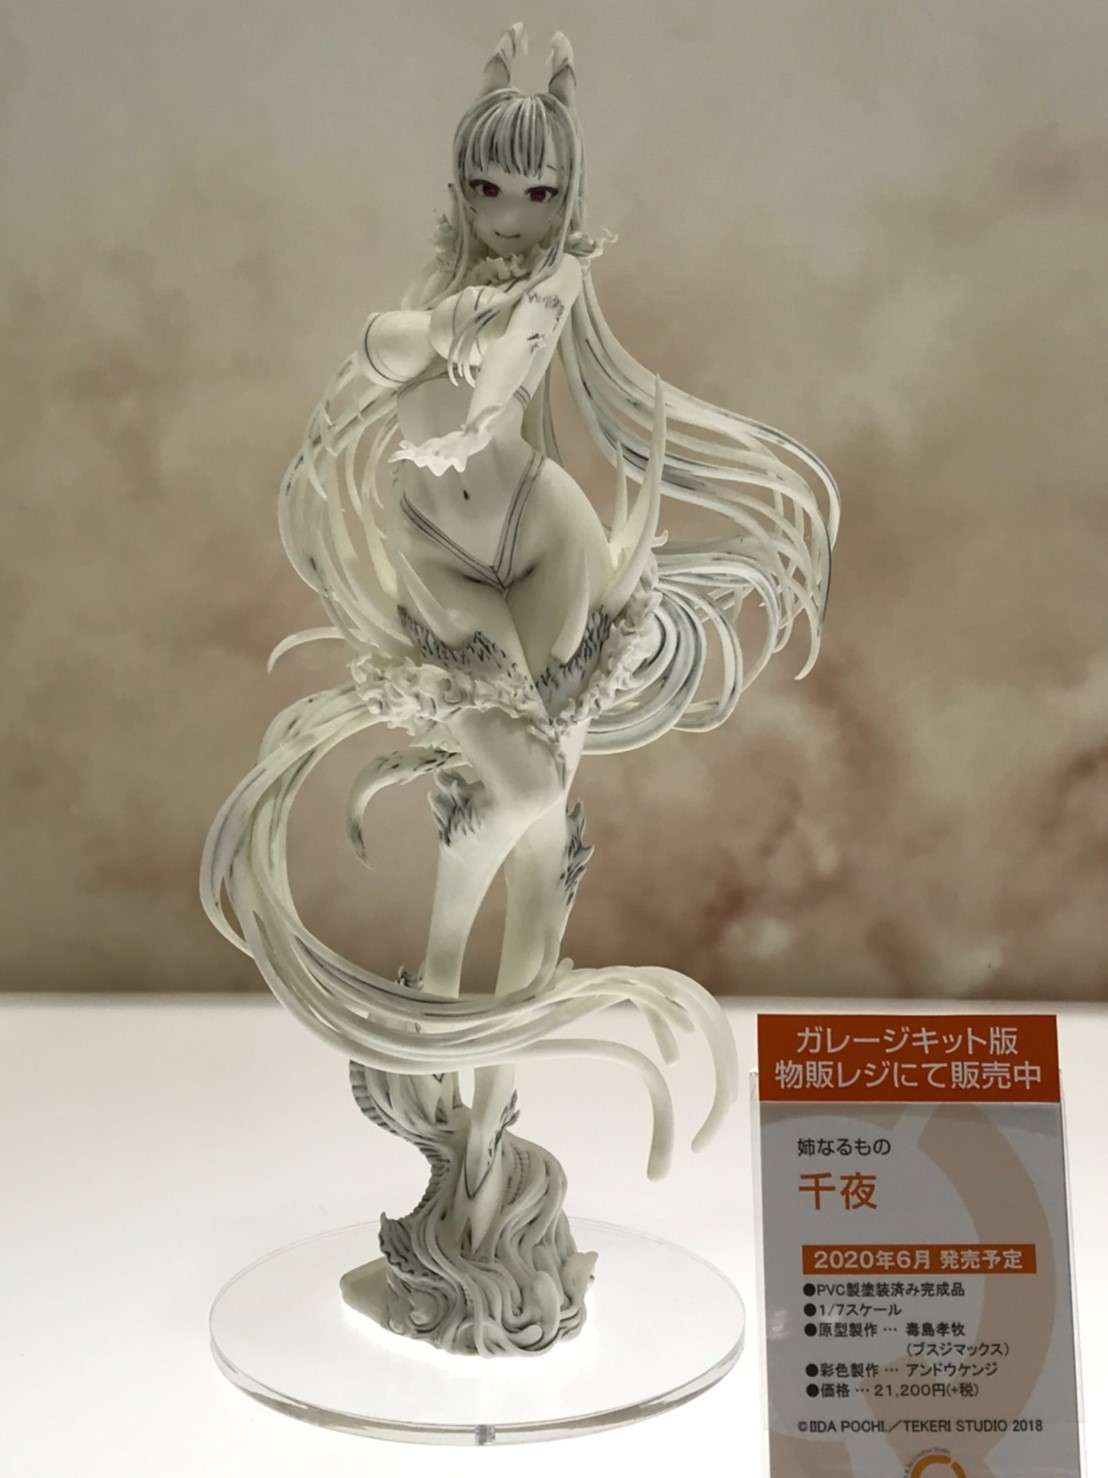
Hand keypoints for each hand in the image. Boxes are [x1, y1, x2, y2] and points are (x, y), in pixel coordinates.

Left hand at [390, 405, 504, 476]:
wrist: (462, 446)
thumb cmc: (472, 436)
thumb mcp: (481, 424)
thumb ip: (490, 415)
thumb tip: (501, 405)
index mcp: (459, 452)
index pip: (460, 459)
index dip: (458, 462)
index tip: (459, 466)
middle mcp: (445, 459)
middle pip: (438, 464)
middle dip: (431, 461)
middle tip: (423, 457)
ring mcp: (433, 457)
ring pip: (423, 461)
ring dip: (416, 456)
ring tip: (406, 450)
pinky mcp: (424, 452)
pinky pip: (412, 454)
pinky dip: (404, 453)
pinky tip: (398, 450)